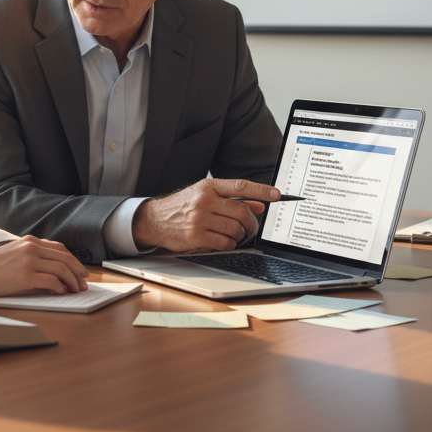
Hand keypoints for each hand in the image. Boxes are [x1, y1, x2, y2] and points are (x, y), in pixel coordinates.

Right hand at [0, 236, 89, 296]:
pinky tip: (61, 293)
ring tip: (75, 291)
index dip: (74, 261)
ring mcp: (29, 261)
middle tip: (84, 284)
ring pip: (62, 270)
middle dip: (78, 272)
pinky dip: (60, 288)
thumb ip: (31, 256)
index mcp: (29, 241)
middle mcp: (31, 248)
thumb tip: (52, 270)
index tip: (80, 272)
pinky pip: (52, 281)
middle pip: (65, 259)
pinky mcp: (25, 276)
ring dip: (72, 282)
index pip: (60, 249)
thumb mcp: (13, 254)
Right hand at [132, 179, 280, 252]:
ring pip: (235, 229)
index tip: (277, 195)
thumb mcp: (204, 197)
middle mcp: (204, 200)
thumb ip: (232, 200)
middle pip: (242, 211)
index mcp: (207, 187)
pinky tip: (224, 242)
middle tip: (250, 228)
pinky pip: (225, 243)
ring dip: (239, 236)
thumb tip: (259, 205)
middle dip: (251, 223)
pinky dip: (229, 245)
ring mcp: (199, 218)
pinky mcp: (196, 236)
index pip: (240, 186)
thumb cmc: (181, 207)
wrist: (154, 220)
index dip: (261, 190)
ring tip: (233, 236)